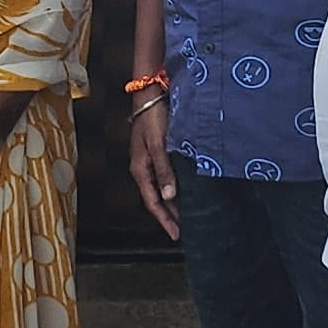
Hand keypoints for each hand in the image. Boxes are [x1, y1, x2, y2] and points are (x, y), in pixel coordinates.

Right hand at [129, 92, 178, 241]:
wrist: (150, 93)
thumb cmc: (153, 118)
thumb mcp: (159, 145)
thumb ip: (164, 170)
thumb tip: (170, 197)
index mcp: (140, 169)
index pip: (153, 202)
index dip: (165, 220)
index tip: (177, 235)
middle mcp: (144, 167)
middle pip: (156, 198)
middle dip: (169, 215)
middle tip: (184, 230)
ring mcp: (151, 159)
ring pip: (162, 188)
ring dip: (173, 203)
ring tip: (187, 215)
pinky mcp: (159, 151)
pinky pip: (167, 176)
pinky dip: (176, 187)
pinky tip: (187, 190)